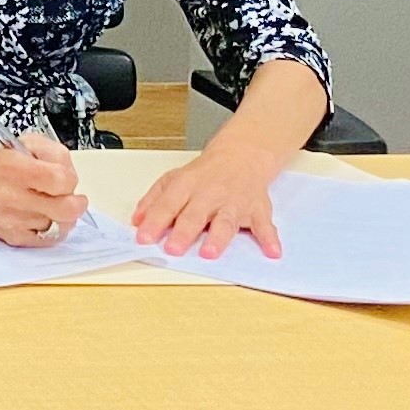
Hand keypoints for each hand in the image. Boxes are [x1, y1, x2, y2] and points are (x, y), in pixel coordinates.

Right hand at [0, 131, 83, 249]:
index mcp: (14, 168)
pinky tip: (45, 217)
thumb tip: (70, 174)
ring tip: (51, 204)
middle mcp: (12, 196)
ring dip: (62, 214)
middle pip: (67, 209)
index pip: (62, 180)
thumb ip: (52, 154)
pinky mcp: (13, 237)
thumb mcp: (21, 144)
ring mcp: (13, 221)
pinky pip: (49, 240)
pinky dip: (53, 228)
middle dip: (75, 201)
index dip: (70, 177)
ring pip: (61, 225)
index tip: (64, 176)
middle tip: (70, 196)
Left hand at [133, 141, 287, 260]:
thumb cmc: (204, 174)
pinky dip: (270, 238)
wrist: (241, 156)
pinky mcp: (257, 210)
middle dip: (183, 232)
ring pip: (226, 221)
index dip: (155, 221)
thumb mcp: (174, 179)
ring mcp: (234, 202)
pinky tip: (272, 251)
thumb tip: (137, 221)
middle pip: (195, 214)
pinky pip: (264, 225)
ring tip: (210, 252)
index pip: (168, 204)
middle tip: (173, 248)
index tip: (144, 237)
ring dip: (218, 237)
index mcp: (187, 186)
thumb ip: (154, 200)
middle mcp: (210, 194)